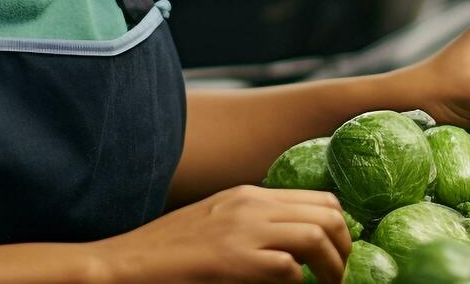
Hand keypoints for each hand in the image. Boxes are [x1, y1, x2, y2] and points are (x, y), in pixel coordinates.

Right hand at [91, 185, 349, 283]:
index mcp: (247, 195)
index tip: (340, 255)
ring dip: (333, 267)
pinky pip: (289, 267)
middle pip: (327, 212)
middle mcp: (249, 205)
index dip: (339, 229)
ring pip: (316, 234)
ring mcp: (241, 231)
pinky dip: (300, 283)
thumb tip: (293, 251)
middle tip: (341, 276)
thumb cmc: (166, 253)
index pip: (318, 199)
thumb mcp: (214, 224)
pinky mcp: (233, 261)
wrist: (124, 265)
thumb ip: (251, 226)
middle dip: (345, 247)